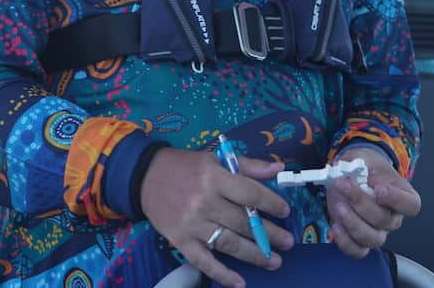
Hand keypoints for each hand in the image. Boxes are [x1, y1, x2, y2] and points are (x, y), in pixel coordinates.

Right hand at [140, 147, 295, 287]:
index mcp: (214, 177)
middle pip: (243, 222)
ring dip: (254, 255)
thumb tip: (277, 168)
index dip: (270, 203)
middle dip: (269, 234)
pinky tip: (239, 282)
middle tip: (288, 243)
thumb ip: (247, 165)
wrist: (145, 177)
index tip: (285, 211)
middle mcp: (205, 202)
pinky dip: (222, 274)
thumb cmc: (185, 166)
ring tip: (273, 261)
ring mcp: (192, 224)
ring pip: (229, 243)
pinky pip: (204, 262)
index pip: (249, 193)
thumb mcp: (215, 158)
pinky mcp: (181, 241)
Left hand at [325, 147, 420, 258]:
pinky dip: (346, 242)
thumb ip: (360, 164)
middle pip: (385, 220)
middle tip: (344, 185)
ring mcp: (378, 231)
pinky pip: (357, 251)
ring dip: (353, 223)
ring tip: (339, 206)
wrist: (351, 174)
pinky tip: (336, 226)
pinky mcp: (359, 239)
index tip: (378, 188)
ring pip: (372, 239)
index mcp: (403, 196)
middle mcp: (394, 217)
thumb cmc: (364, 166)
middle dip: (361, 202)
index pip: (411, 206)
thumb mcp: (365, 158)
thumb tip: (351, 172)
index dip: (396, 200)